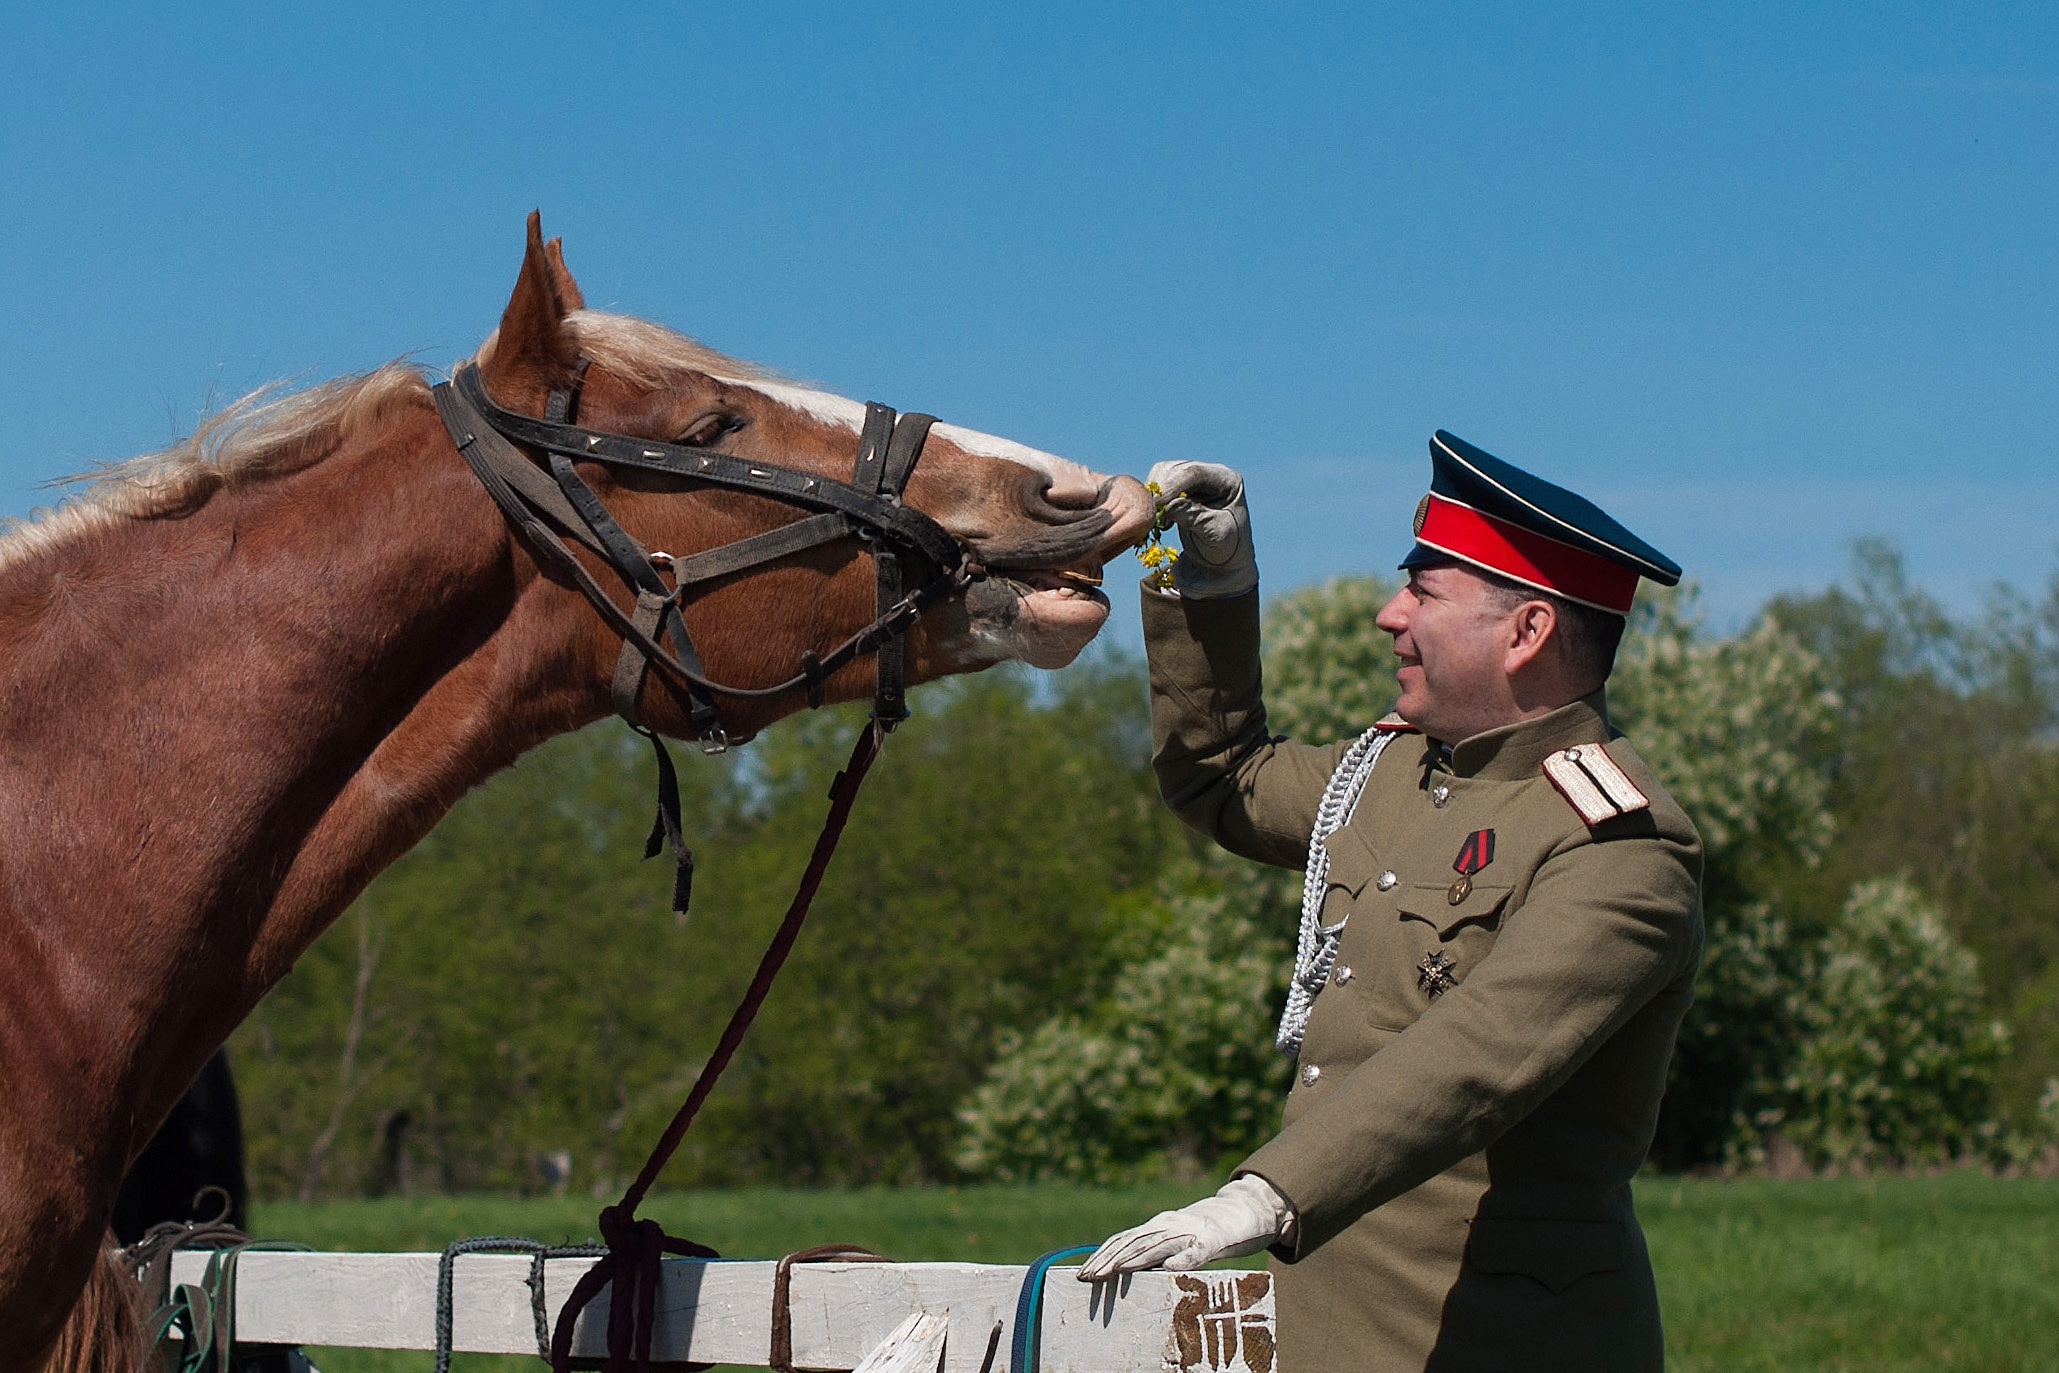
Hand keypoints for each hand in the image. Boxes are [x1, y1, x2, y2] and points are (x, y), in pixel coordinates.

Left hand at [1075, 1175, 1292, 1281]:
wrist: (1240, 1213)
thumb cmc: (1203, 1234)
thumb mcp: (1172, 1242)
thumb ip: (1150, 1253)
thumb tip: (1120, 1273)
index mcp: (1155, 1227)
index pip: (1121, 1240)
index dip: (1100, 1256)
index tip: (1082, 1274)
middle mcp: (1167, 1225)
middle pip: (1133, 1242)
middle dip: (1109, 1260)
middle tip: (1089, 1278)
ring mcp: (1189, 1231)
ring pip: (1159, 1245)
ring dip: (1136, 1259)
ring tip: (1117, 1271)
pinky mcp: (1211, 1241)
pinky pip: (1195, 1251)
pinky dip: (1182, 1259)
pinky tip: (1169, 1270)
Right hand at [1144, 460, 1256, 598]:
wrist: (1221, 566)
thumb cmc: (1226, 551)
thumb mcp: (1215, 535)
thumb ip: (1194, 517)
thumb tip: (1169, 504)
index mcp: (1227, 481)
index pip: (1194, 472)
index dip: (1172, 486)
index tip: (1158, 506)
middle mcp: (1210, 475)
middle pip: (1175, 469)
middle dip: (1161, 491)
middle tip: (1157, 518)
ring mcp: (1194, 481)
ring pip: (1162, 474)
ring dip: (1155, 496)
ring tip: (1163, 522)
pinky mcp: (1179, 491)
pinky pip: (1158, 486)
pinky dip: (1153, 501)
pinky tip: (1162, 521)